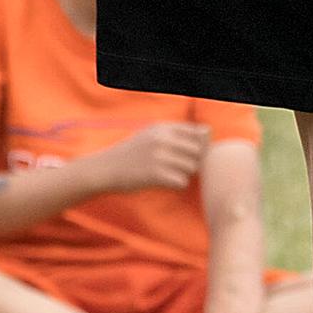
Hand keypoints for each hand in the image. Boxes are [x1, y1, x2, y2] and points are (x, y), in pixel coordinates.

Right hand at [86, 122, 210, 194]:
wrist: (103, 169)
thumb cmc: (132, 154)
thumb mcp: (152, 135)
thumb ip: (179, 133)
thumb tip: (209, 131)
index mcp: (163, 127)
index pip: (199, 133)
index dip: (197, 146)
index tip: (184, 154)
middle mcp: (162, 138)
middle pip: (198, 152)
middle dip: (191, 161)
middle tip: (175, 167)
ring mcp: (159, 156)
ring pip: (191, 168)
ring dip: (183, 174)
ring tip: (166, 174)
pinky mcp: (155, 174)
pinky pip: (182, 182)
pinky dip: (176, 185)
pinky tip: (163, 182)